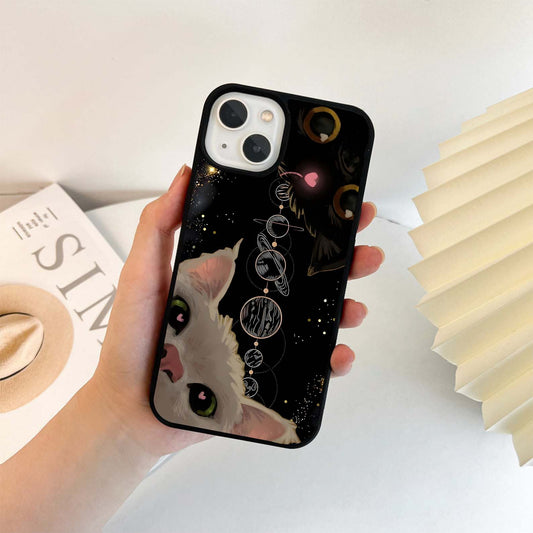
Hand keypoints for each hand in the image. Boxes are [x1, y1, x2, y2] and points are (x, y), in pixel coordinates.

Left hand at [91, 165, 383, 456]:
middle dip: (340, 255)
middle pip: (305, 275)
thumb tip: (184, 175)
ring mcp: (261, 338)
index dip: (304, 220)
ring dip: (344, 303)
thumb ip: (159, 225)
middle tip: (360, 240)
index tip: (330, 199)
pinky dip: (330, 360)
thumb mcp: (144, 273)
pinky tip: (338, 352)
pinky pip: (309, 366)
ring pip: (316, 316)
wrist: (133, 406)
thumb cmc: (136, 339)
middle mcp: (251, 303)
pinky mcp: (267, 375)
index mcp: (228, 274)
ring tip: (355, 300)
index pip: (274, 241)